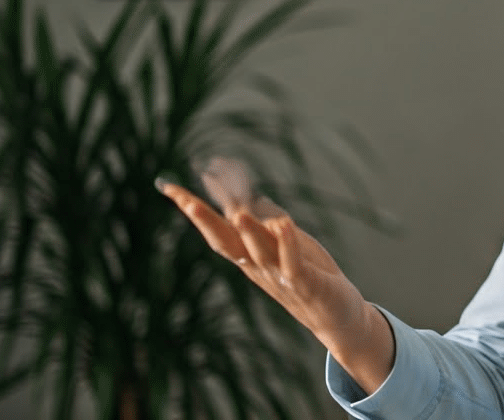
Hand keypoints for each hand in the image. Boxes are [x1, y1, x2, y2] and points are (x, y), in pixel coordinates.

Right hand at [156, 165, 393, 392]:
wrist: (334, 315)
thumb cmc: (307, 274)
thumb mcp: (282, 243)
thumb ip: (262, 224)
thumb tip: (243, 201)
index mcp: (248, 255)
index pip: (216, 228)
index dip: (193, 209)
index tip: (169, 187)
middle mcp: (257, 266)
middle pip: (226, 241)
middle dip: (206, 222)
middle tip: (185, 200)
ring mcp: (279, 276)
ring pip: (259, 252)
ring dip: (249, 231)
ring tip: (238, 210)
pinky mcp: (304, 283)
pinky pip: (292, 263)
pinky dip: (288, 244)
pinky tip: (284, 223)